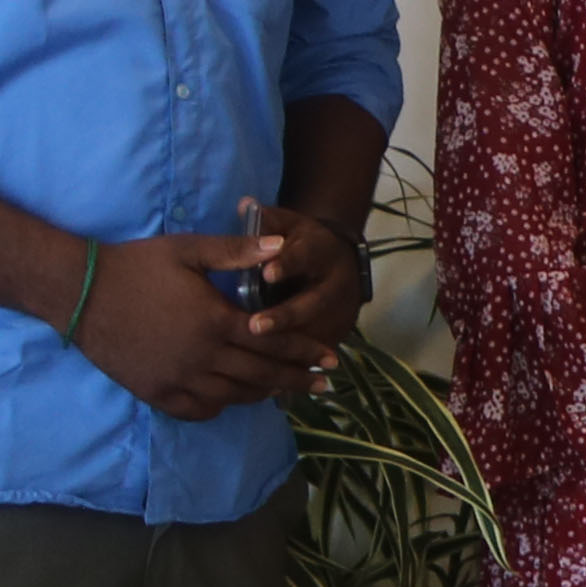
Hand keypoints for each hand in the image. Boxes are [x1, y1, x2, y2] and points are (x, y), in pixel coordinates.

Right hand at [71, 230, 330, 419]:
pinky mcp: (154, 392)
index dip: (305, 351)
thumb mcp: (188, 250)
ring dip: (262, 394)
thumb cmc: (136, 265)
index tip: (331, 359)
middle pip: (261, 375)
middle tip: (323, 384)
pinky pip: (198, 409)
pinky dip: (220, 406)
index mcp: (216, 321)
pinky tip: (232, 398)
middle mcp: (201, 357)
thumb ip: (237, 251)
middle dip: (296, 379)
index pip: (274, 341)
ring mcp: (177, 378)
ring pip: (233, 396)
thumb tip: (283, 245)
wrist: (80, 292)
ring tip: (283, 391)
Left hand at [225, 197, 370, 371]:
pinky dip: (296, 367)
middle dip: (286, 316)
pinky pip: (317, 354)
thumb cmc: (297, 240)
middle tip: (254, 327)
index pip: (306, 255)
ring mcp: (341, 311)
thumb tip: (244, 204)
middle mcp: (337, 282)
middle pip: (315, 302)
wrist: (336, 258)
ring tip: (261, 362)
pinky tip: (271, 381)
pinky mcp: (338, 333)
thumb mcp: (286, 222)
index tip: (267, 273)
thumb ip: (264, 218)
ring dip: (292, 350)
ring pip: (319, 333)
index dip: (287, 264)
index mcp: (321, 251)